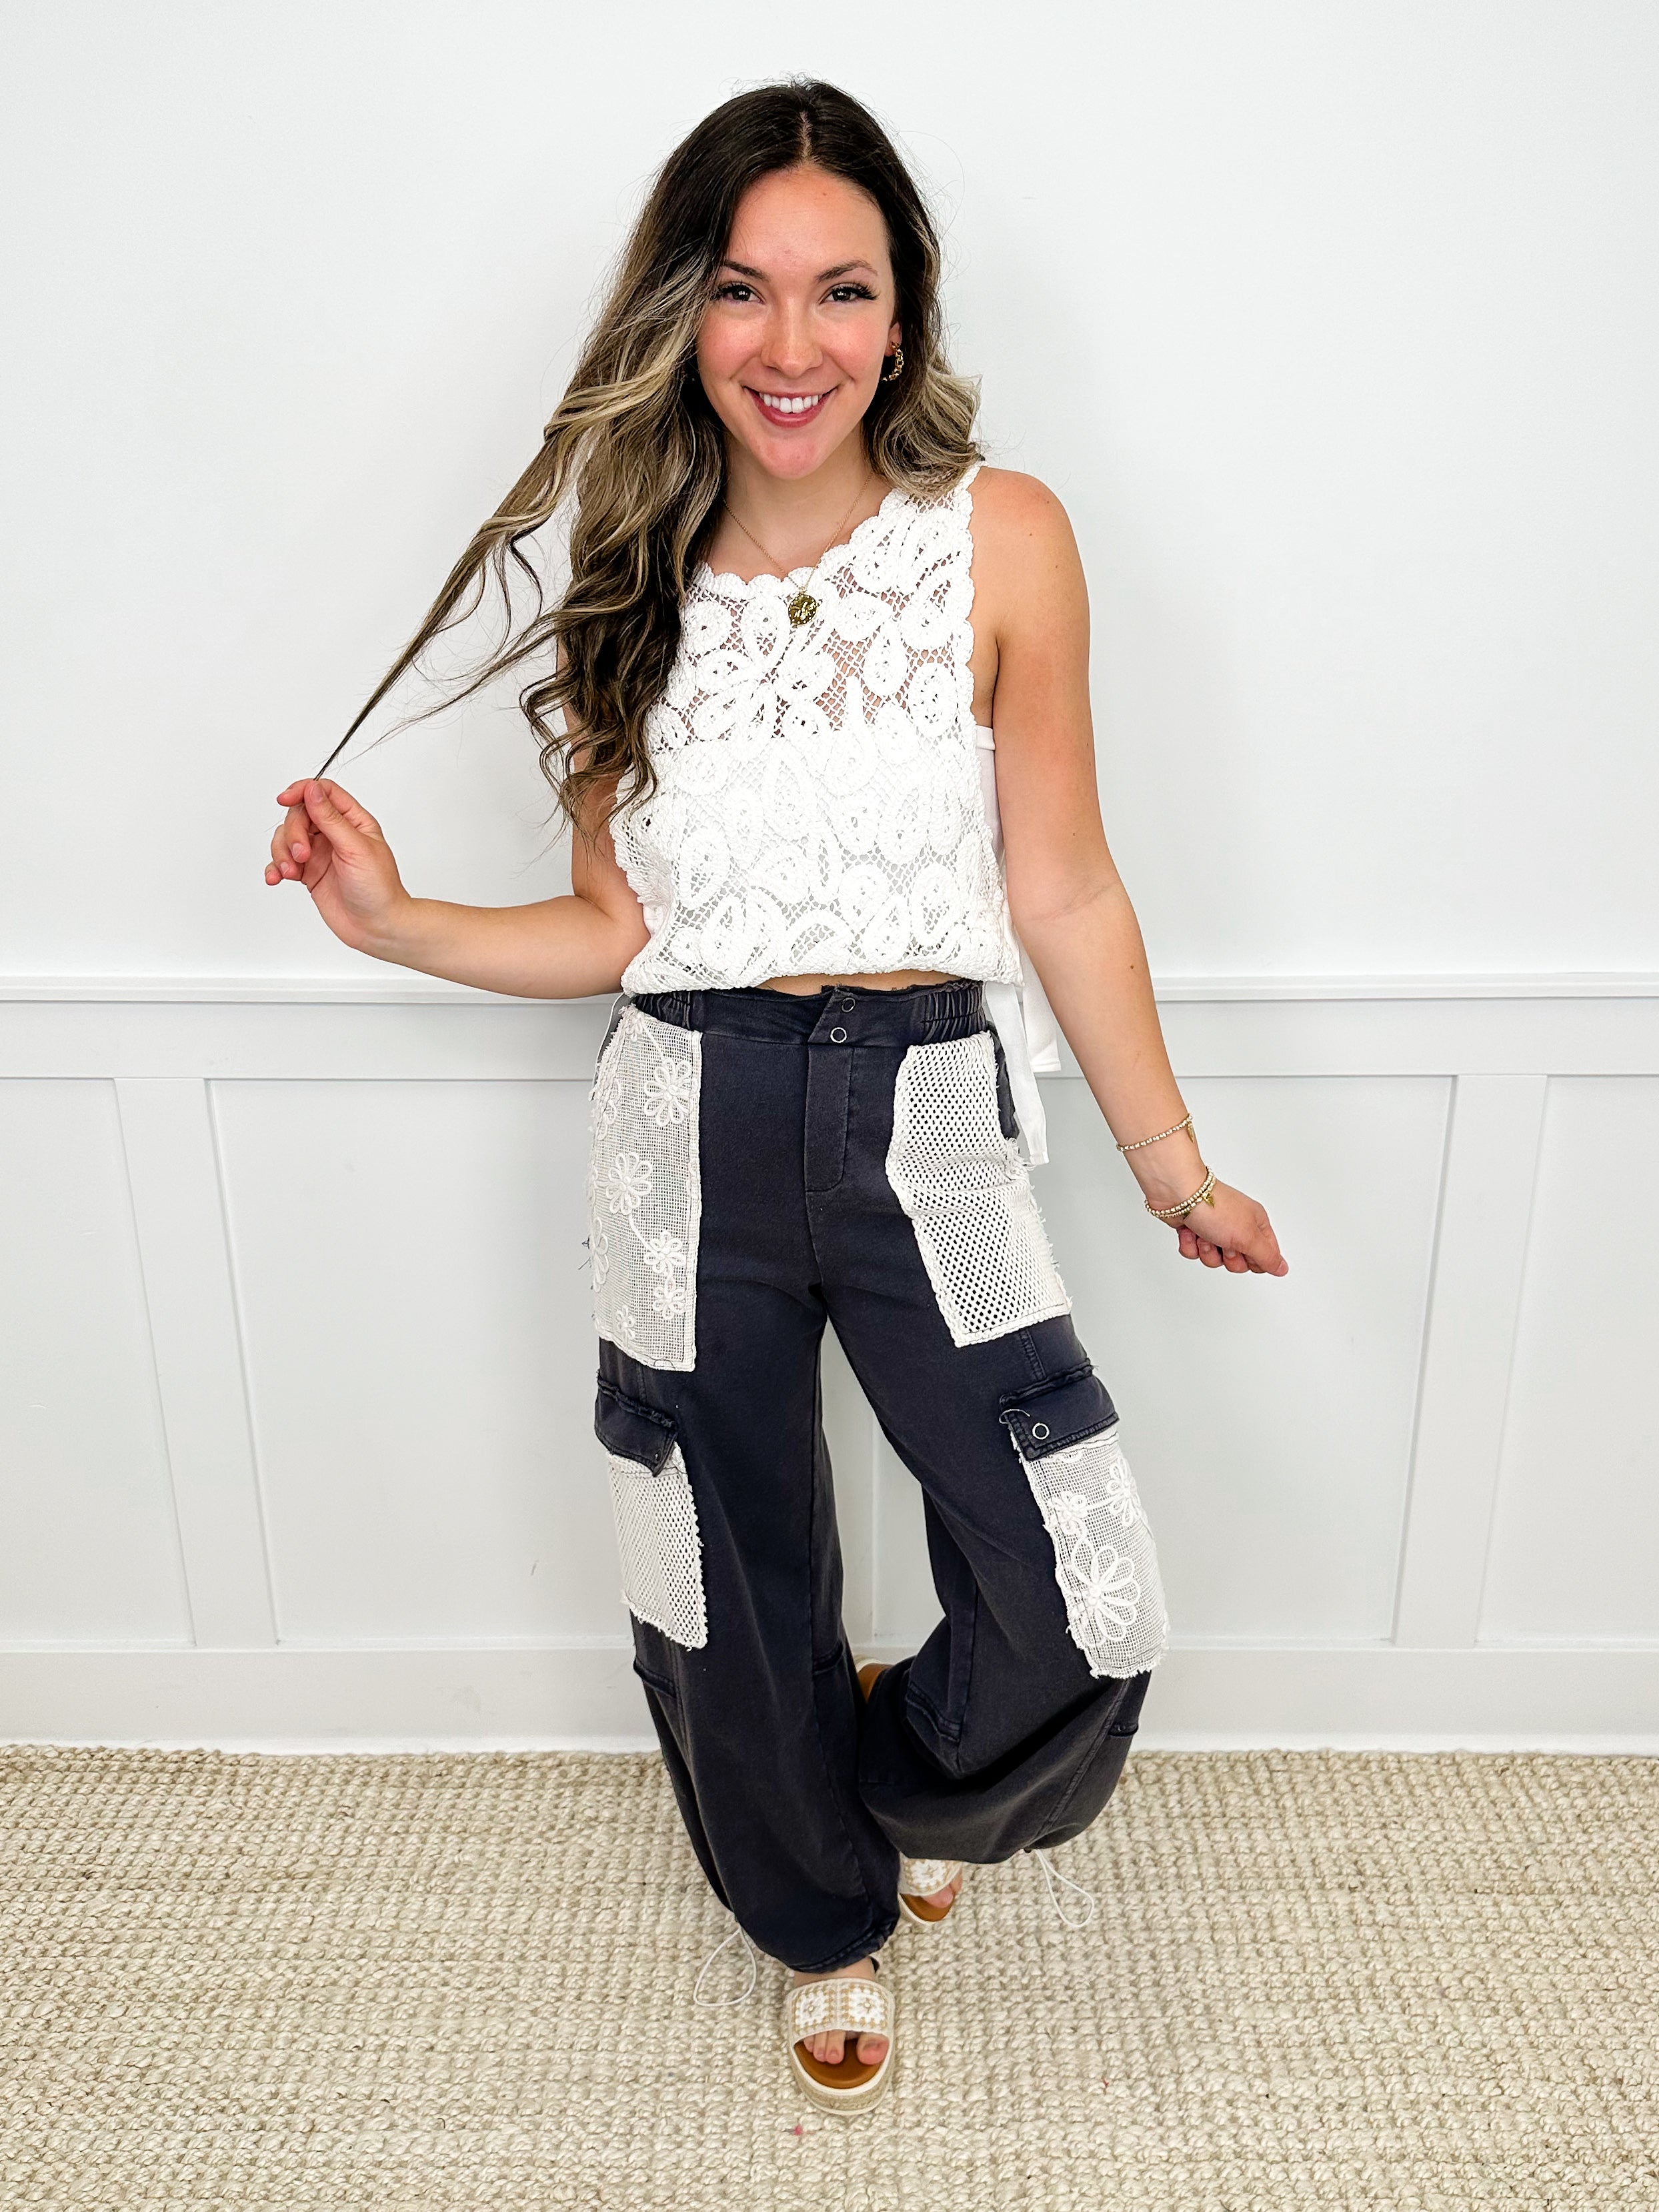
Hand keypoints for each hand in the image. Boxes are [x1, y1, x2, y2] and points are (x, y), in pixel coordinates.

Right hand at [264, 778, 407, 952]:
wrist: (376, 927)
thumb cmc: (378, 889)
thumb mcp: (356, 848)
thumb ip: (331, 818)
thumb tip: (312, 790)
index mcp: (353, 821)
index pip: (323, 792)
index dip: (301, 791)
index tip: (285, 799)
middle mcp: (335, 833)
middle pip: (299, 814)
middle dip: (293, 833)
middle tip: (301, 855)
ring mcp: (320, 852)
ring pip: (287, 837)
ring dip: (282, 852)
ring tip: (291, 872)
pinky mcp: (308, 872)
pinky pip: (283, 861)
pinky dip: (275, 867)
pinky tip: (276, 877)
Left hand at [1168, 1180, 1287, 1274]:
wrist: (1179, 1193)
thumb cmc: (1215, 1207)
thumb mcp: (1249, 1236)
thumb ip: (1267, 1256)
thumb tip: (1282, 1268)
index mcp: (1256, 1223)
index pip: (1265, 1256)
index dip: (1255, 1261)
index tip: (1246, 1250)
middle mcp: (1237, 1226)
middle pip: (1238, 1262)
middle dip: (1228, 1257)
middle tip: (1224, 1241)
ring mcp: (1215, 1228)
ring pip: (1214, 1259)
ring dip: (1207, 1250)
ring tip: (1204, 1233)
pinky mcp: (1194, 1230)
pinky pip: (1194, 1252)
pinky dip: (1190, 1245)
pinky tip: (1190, 1231)